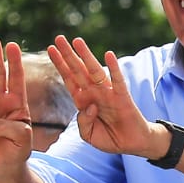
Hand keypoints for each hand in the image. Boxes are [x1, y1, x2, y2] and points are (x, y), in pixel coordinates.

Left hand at [47, 36, 158, 156]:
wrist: (132, 144)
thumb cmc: (110, 138)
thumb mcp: (88, 135)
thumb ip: (83, 122)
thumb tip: (88, 106)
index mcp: (83, 101)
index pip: (69, 79)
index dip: (60, 64)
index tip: (50, 49)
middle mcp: (94, 93)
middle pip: (78, 70)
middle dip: (68, 55)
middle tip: (59, 38)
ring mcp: (108, 93)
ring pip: (94, 71)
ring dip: (86, 56)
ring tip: (77, 41)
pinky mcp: (122, 97)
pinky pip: (117, 80)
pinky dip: (114, 68)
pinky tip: (109, 55)